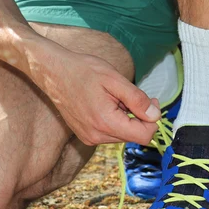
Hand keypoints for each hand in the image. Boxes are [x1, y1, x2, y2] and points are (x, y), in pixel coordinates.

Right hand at [31, 44, 160, 145]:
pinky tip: (104, 104)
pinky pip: (110, 133)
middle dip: (138, 117)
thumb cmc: (83, 70)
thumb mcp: (115, 79)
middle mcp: (96, 136)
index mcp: (105, 122)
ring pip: (122, 135)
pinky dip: (114, 120)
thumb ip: (137, 100)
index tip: (151, 101)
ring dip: (126, 118)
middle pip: (134, 136)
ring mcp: (89, 138)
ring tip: (113, 98)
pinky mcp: (85, 135)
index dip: (153, 119)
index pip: (144, 136)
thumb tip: (155, 116)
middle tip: (130, 94)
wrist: (53, 72)